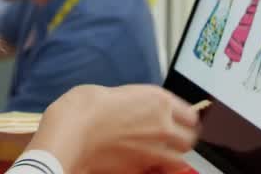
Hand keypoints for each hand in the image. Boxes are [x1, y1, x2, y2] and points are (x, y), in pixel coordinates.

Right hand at [30, 84, 200, 173]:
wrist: (70, 134)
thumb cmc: (85, 110)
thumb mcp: (117, 93)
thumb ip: (138, 103)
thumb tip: (140, 111)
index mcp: (158, 101)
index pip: (191, 115)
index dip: (185, 118)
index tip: (181, 120)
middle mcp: (162, 126)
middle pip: (189, 139)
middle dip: (182, 138)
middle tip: (172, 138)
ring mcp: (153, 151)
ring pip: (179, 160)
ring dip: (172, 156)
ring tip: (161, 153)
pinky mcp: (140, 170)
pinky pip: (158, 171)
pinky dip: (154, 168)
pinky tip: (144, 162)